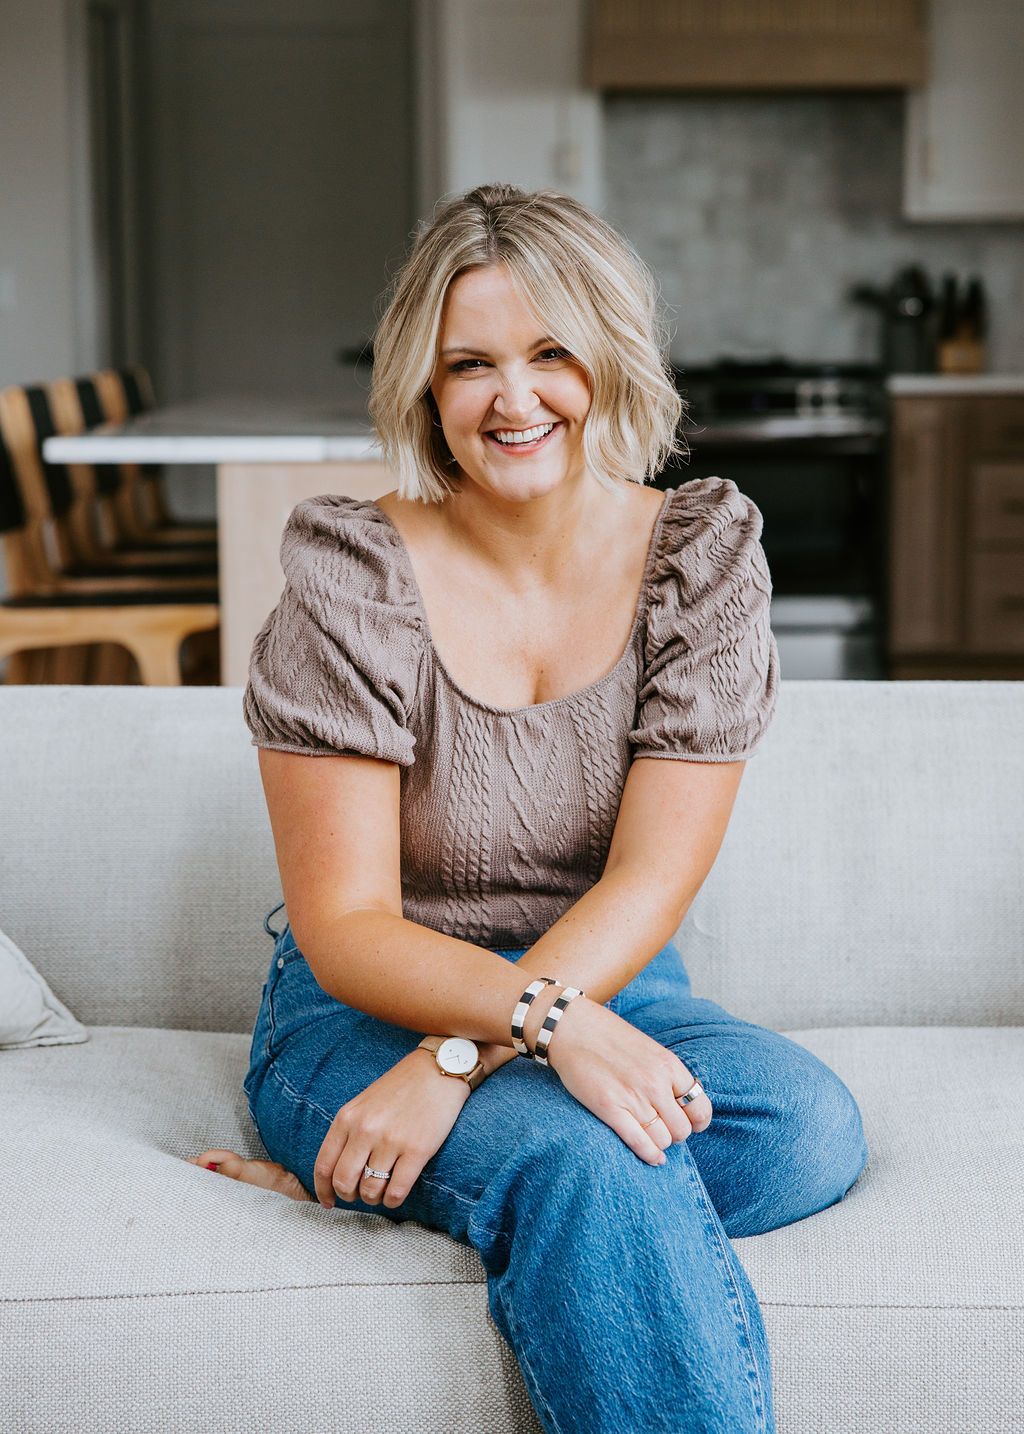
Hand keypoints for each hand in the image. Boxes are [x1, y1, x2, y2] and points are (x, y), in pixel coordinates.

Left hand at [313, 1049, 469, 1210]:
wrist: (438, 1070)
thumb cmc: (401, 1087)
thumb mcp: (364, 1103)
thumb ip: (348, 1132)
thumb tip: (338, 1172)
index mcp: (347, 1118)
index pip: (324, 1165)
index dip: (323, 1190)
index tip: (329, 1202)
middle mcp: (365, 1130)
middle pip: (344, 1182)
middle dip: (349, 1196)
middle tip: (359, 1194)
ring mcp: (391, 1141)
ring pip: (370, 1191)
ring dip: (374, 1199)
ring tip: (381, 1191)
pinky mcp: (417, 1150)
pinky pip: (397, 1191)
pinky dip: (393, 1200)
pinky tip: (396, 1194)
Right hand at [541, 995, 712, 1165]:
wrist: (572, 1027)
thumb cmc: (610, 1037)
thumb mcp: (649, 1049)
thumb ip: (667, 1075)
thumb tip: (683, 1105)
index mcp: (668, 1065)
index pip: (700, 1107)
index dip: (697, 1121)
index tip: (690, 1123)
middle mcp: (655, 1083)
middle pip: (682, 1129)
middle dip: (675, 1133)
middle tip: (663, 1127)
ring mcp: (633, 1098)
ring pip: (663, 1140)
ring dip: (660, 1142)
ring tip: (651, 1134)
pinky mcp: (610, 1109)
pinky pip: (641, 1144)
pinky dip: (650, 1155)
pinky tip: (653, 1157)